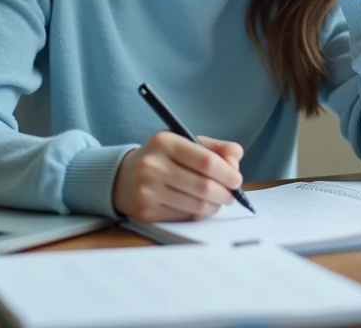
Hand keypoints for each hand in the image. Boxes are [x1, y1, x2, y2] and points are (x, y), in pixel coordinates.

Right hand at [112, 132, 243, 221]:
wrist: (123, 177)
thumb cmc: (162, 158)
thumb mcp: (184, 143)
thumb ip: (214, 147)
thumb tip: (237, 155)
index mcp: (165, 142)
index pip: (205, 160)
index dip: (227, 173)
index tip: (236, 180)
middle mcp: (153, 166)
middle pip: (203, 186)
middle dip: (225, 193)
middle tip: (230, 195)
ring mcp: (148, 191)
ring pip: (196, 206)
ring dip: (214, 206)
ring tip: (217, 201)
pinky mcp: (146, 212)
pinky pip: (184, 217)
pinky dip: (197, 214)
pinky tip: (197, 207)